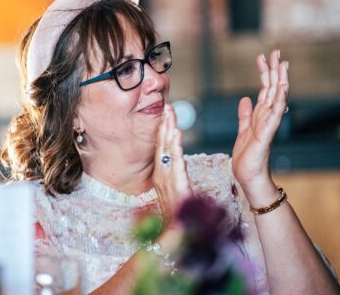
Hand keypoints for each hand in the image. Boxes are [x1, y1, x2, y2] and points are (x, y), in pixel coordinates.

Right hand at [151, 104, 191, 227]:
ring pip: (167, 149)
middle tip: (167, 106)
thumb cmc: (178, 215)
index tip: (166, 115)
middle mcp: (161, 174)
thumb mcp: (175, 193)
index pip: (161, 148)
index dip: (163, 130)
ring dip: (168, 129)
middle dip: (164, 124)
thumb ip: (175, 178)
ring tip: (170, 113)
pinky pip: (175, 161)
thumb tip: (177, 168)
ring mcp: (166, 179)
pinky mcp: (176, 184)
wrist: (176, 233)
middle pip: (162, 144)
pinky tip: (176, 133)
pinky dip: (175, 146)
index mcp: (161, 175)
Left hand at [232, 50, 288, 190]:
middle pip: (272, 89)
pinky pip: (275, 115)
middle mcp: (267, 117)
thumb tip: (245, 99)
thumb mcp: (243, 130)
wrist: (248, 175)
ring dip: (279, 80)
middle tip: (276, 51)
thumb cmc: (247, 156)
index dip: (265, 73)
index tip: (264, 57)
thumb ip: (245, 115)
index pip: (265, 89)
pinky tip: (281, 89)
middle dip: (274, 70)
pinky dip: (279, 101)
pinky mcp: (266, 134)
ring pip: (276, 98)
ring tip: (282, 64)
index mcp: (261, 115)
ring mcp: (269, 125)